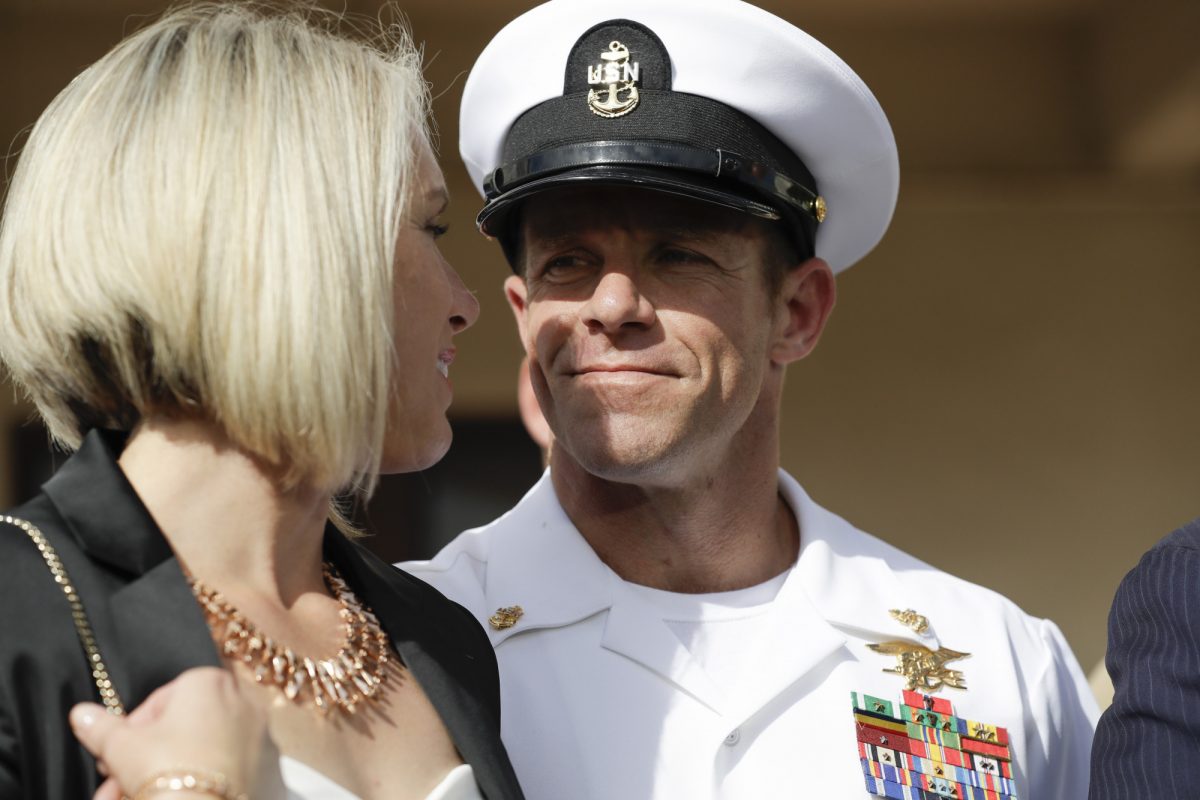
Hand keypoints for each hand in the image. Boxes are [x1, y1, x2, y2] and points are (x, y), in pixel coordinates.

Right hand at [70, 667, 284, 799]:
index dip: (132, 731)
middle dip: (144, 759)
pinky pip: (225, 769)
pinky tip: (174, 798)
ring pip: (201, 752)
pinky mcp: (267, 766)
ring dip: (164, 775)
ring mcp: (258, 733)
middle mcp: (241, 699)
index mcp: (208, 681)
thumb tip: (81, 713)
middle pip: (181, 729)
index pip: (160, 700)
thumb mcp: (121, 746)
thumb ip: (101, 727)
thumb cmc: (163, 767)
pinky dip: (198, 782)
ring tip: (130, 797)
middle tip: (118, 782)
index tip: (115, 755)